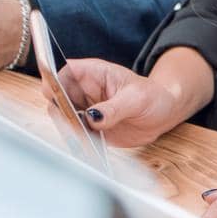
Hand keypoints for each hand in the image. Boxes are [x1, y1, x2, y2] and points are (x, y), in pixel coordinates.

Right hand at [47, 58, 188, 148]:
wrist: (162, 114)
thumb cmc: (153, 96)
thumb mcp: (137, 98)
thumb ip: (114, 108)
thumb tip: (92, 118)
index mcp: (93, 73)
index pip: (63, 73)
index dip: (54, 84)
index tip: (59, 98)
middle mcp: (83, 90)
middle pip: (55, 98)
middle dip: (60, 111)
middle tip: (76, 123)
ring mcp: (84, 110)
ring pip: (61, 118)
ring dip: (68, 129)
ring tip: (87, 135)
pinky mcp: (88, 128)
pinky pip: (74, 135)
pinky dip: (77, 141)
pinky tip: (89, 144)